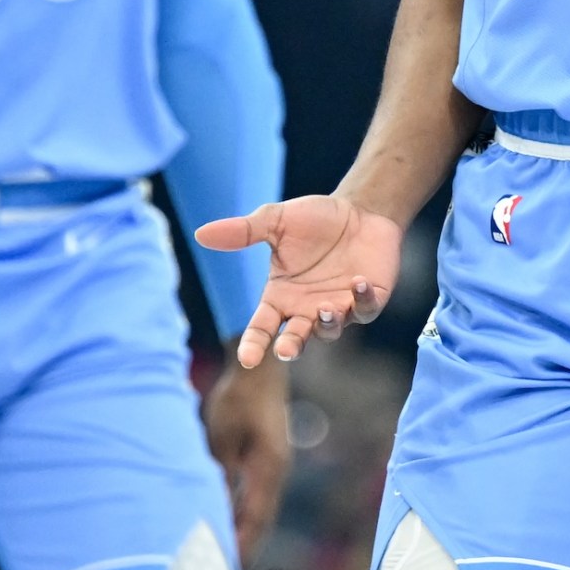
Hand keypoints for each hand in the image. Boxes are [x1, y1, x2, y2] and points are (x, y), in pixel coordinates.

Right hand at [194, 192, 405, 364]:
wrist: (358, 210)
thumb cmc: (315, 219)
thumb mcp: (275, 221)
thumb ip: (243, 232)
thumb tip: (200, 234)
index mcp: (281, 297)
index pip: (261, 327)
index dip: (254, 344)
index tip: (248, 359)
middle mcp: (307, 309)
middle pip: (295, 339)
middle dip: (291, 346)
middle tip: (286, 349)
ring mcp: (339, 308)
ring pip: (330, 330)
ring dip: (327, 323)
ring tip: (324, 309)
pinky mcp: (368, 300)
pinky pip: (365, 309)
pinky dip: (362, 301)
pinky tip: (358, 283)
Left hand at [203, 361, 291, 552]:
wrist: (258, 370)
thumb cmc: (237, 400)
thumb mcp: (221, 438)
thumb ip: (220, 474)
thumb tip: (214, 506)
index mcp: (268, 468)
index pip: (255, 517)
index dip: (242, 544)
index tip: (228, 567)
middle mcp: (276, 471)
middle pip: (261, 518)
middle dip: (245, 545)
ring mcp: (273, 465)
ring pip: (259, 507)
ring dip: (244, 530)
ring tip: (226, 556)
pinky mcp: (267, 459)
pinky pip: (255, 493)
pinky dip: (242, 511)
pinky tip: (229, 523)